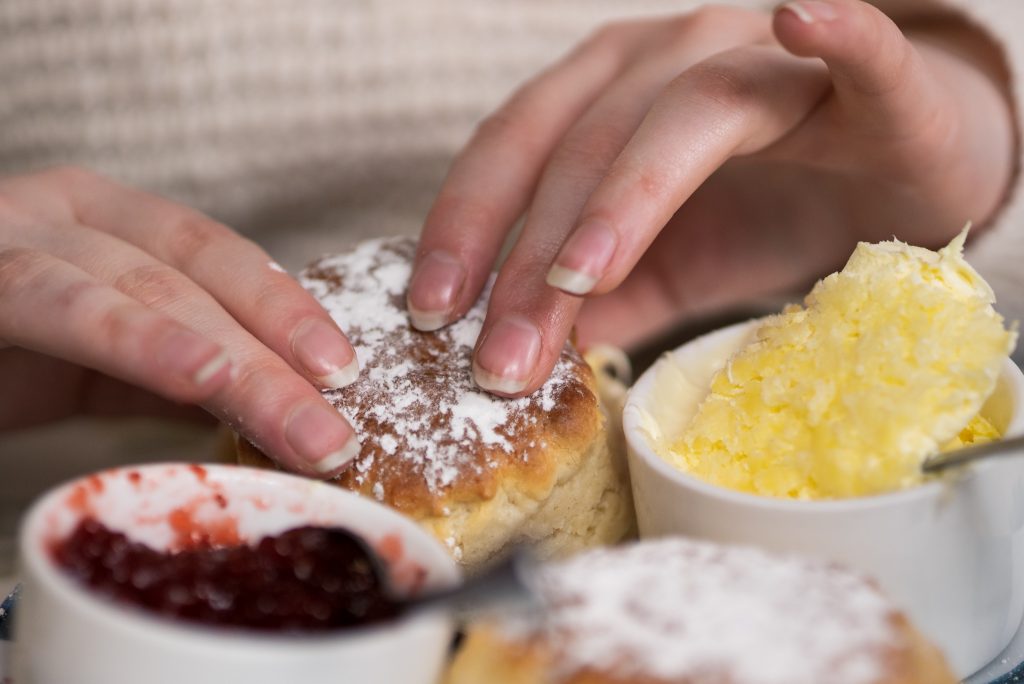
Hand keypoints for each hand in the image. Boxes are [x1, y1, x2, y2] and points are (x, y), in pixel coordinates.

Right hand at [0, 167, 360, 476]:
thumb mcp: (89, 366)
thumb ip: (171, 375)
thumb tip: (269, 415)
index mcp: (108, 224)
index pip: (217, 258)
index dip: (287, 311)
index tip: (349, 372)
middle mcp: (68, 215)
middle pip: (197, 281)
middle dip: (276, 360)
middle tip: (336, 436)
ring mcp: (18, 238)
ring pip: (147, 290)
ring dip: (231, 361)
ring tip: (295, 416)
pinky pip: (57, 305)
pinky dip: (133, 340)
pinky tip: (196, 375)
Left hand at [410, 0, 1014, 395]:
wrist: (901, 172)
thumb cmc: (776, 211)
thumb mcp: (669, 273)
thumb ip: (601, 304)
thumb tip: (524, 360)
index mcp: (612, 98)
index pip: (517, 153)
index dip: (465, 227)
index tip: (430, 316)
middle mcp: (673, 60)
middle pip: (580, 144)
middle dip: (530, 255)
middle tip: (501, 355)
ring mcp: (767, 59)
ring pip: (682, 112)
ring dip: (623, 196)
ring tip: (576, 279)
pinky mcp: (865, 80)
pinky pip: (856, 47)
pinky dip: (836, 33)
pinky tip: (803, 18)